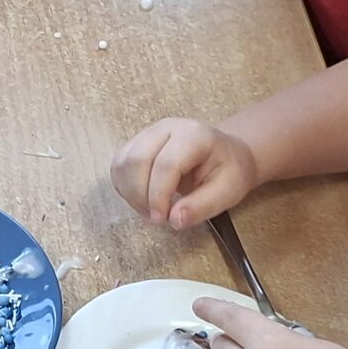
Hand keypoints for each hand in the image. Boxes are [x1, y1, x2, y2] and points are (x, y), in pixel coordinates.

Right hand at [111, 118, 259, 228]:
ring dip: (130, 193)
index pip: (165, 164)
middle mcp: (166, 128)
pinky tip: (143, 199)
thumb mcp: (227, 192)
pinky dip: (125, 188)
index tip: (162, 219)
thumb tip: (175, 220)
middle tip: (156, 218)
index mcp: (193, 135)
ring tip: (151, 210)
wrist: (225, 154)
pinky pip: (118, 166)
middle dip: (141, 196)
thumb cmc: (228, 171)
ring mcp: (148, 133)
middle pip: (137, 160)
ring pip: (122, 163)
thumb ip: (202, 207)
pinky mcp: (136, 143)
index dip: (158, 195)